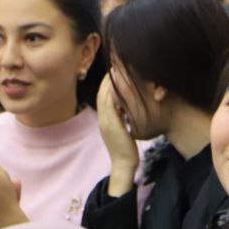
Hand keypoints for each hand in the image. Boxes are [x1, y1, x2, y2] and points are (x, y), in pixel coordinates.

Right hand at [96, 75, 139, 196]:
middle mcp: (102, 118)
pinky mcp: (112, 124)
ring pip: (105, 95)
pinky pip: (111, 104)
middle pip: (102, 91)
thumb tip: (124, 109)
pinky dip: (114, 91)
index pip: (103, 95)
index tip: (116, 70)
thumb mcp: (121, 130)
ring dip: (111, 80)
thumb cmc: (126, 148)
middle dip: (108, 76)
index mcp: (104, 118)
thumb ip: (120, 119)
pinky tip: (120, 83)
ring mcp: (106, 121)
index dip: (108, 82)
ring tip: (118, 68)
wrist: (124, 165)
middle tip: (117, 63)